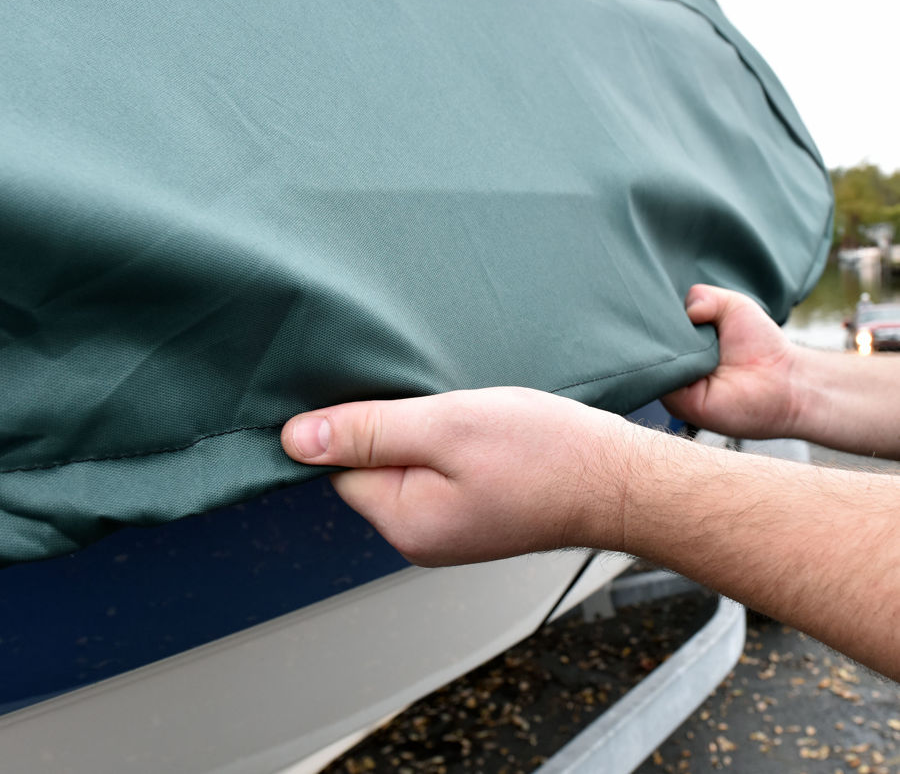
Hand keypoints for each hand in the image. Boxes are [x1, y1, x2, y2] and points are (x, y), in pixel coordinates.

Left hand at [281, 387, 636, 565]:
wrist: (619, 480)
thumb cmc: (546, 453)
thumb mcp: (448, 426)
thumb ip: (369, 432)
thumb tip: (296, 440)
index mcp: (404, 521)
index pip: (341, 467)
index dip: (360, 424)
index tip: (396, 398)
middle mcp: (419, 536)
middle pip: (372, 467)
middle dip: (396, 427)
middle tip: (443, 405)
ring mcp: (448, 528)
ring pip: (408, 465)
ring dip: (427, 433)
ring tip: (468, 418)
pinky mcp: (473, 514)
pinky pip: (438, 472)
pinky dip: (451, 445)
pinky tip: (481, 433)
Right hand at [662, 284, 799, 438]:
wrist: (786, 383)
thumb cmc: (762, 345)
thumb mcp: (732, 305)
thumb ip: (703, 296)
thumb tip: (683, 311)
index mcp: (682, 343)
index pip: (653, 326)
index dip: (651, 313)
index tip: (648, 300)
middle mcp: (673, 364)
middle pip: (646, 342)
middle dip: (653, 326)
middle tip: (665, 316)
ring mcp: (672, 385)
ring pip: (650, 360)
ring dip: (662, 345)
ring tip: (686, 337)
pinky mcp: (678, 402)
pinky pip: (659, 382)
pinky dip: (669, 366)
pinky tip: (686, 355)